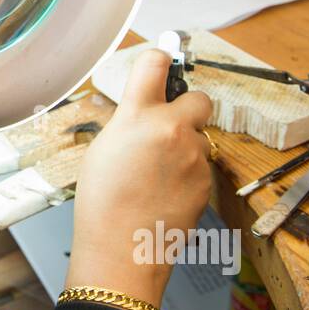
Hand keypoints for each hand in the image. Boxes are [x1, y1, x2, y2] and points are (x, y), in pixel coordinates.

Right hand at [66, 50, 213, 307]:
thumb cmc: (102, 203)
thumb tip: (142, 113)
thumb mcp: (102, 149)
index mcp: (139, 115)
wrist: (122, 249)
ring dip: (186, 145)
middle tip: (169, 125)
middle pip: (198, 97)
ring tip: (158, 172)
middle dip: (187, 107)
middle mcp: (172, 128)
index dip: (159, 61)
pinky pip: (201, 165)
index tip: (161, 63)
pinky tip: (166, 191)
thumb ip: (128, 122)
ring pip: (200, 136)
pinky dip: (188, 172)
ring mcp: (194, 156)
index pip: (156, 63)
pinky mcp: (207, 181)